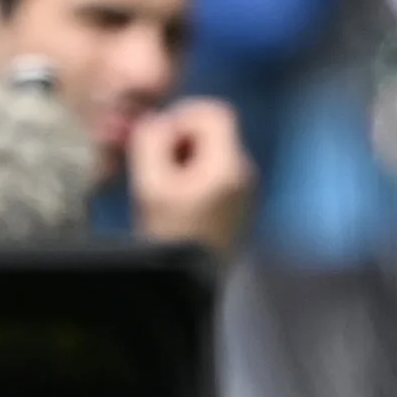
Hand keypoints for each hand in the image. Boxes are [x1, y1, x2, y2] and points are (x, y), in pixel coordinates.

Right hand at [129, 97, 256, 256]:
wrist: (187, 284)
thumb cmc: (168, 235)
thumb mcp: (151, 187)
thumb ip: (151, 144)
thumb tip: (155, 120)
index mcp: (229, 164)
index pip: (215, 112)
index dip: (182, 115)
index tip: (155, 138)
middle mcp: (245, 170)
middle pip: (214, 129)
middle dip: (179, 137)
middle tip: (154, 164)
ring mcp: (245, 186)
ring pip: (213, 149)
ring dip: (183, 155)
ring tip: (161, 184)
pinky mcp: (237, 201)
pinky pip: (216, 170)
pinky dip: (193, 172)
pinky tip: (174, 197)